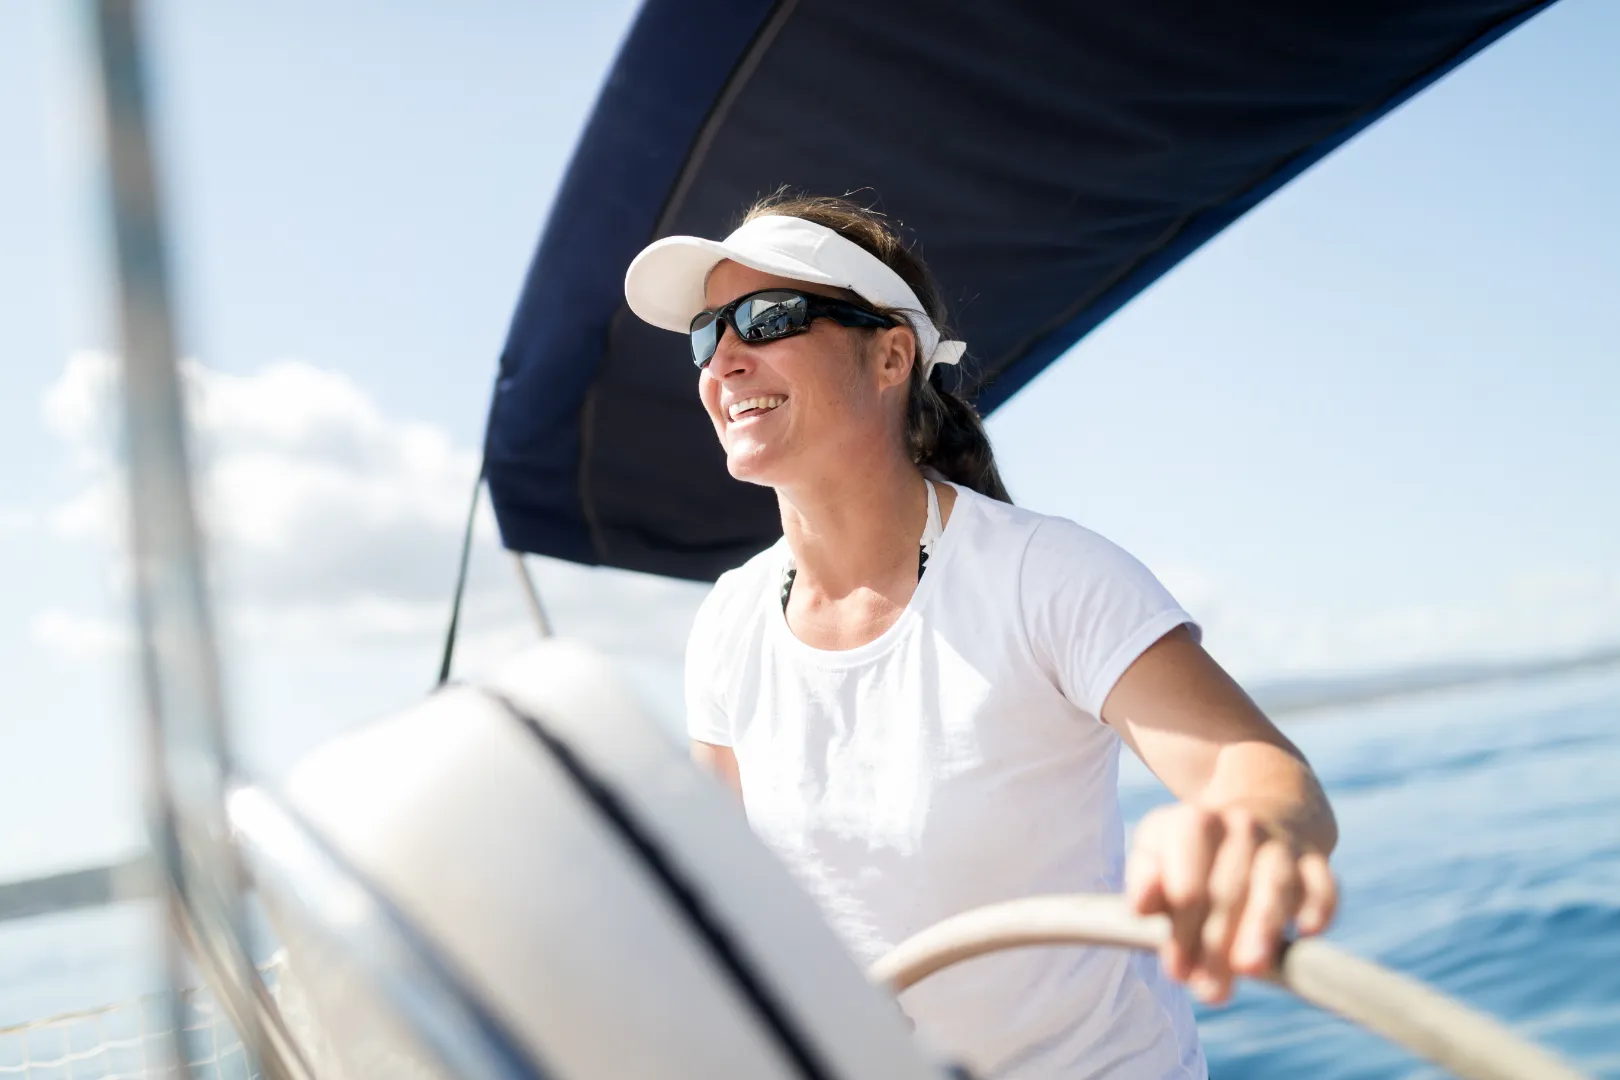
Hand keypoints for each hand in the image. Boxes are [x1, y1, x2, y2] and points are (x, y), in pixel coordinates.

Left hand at [1125, 802, 1336, 1004]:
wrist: (1260, 804)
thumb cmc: (1196, 846)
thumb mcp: (1158, 848)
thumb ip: (1144, 877)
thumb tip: (1140, 906)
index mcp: (1196, 823)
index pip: (1187, 885)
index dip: (1181, 930)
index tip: (1176, 970)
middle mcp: (1241, 826)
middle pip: (1228, 891)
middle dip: (1216, 945)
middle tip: (1209, 991)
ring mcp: (1282, 843)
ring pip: (1275, 884)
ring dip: (1263, 926)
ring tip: (1251, 968)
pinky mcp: (1315, 862)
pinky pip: (1324, 884)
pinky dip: (1319, 907)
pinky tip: (1305, 931)